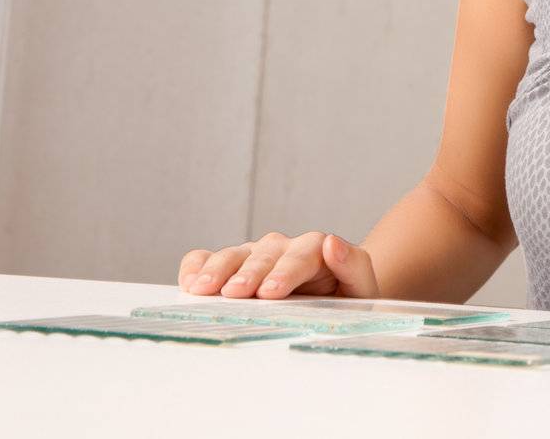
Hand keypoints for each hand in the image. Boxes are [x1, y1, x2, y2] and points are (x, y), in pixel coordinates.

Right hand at [176, 231, 378, 298]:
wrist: (332, 305)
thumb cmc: (346, 301)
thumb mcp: (361, 290)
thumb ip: (353, 266)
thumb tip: (332, 243)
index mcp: (317, 250)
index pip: (301, 255)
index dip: (285, 272)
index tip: (271, 291)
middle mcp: (283, 248)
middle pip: (264, 254)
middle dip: (249, 273)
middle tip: (235, 293)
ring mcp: (254, 255)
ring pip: (235, 254)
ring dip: (218, 271)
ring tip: (203, 290)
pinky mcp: (231, 266)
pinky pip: (207, 258)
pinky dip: (196, 266)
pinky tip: (189, 282)